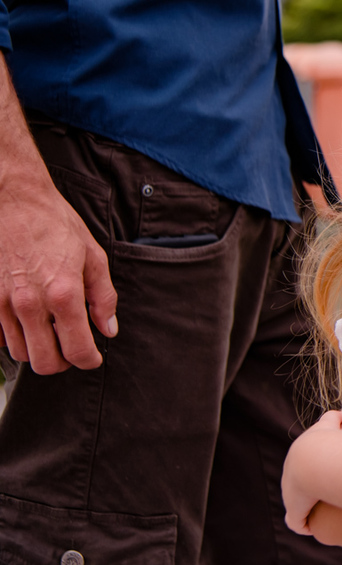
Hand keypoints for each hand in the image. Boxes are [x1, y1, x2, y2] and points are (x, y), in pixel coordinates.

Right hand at [0, 180, 117, 372]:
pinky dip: (18, 337)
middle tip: (73, 349)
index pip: (76, 350)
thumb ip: (103, 297)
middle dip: (63, 361)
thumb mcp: (93, 257)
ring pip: (21, 353)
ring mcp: (4, 303)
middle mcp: (30, 304)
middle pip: (44, 362)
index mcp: (63, 294)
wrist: (14, 201)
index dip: (89, 360)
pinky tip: (30, 322)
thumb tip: (108, 328)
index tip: (93, 357)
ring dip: (39, 350)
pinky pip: (0, 336)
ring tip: (53, 333)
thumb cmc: (54, 224)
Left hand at [283, 410, 341, 534]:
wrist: (317, 459)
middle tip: (332, 498)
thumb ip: (333, 418)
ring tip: (328, 514)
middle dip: (311, 493)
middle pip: (298, 489)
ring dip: (310, 511)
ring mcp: (290, 496)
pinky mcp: (295, 511)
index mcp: (297, 459)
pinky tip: (318, 524)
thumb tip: (340, 416)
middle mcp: (289, 477)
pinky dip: (306, 524)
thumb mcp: (330, 424)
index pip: (301, 469)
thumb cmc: (328, 441)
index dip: (315, 473)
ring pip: (298, 507)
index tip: (329, 477)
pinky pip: (299, 523)